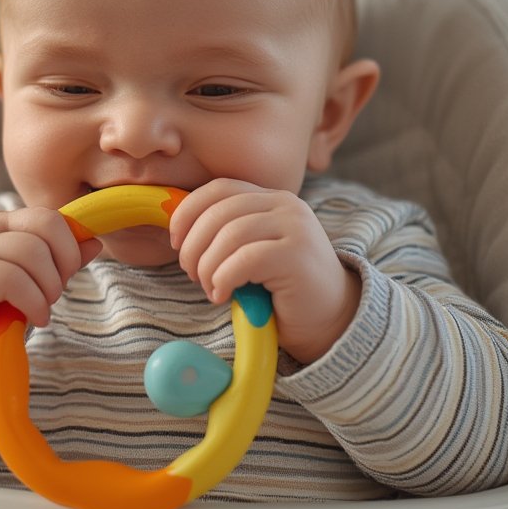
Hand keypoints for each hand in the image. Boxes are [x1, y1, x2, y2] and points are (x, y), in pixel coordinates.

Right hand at [0, 208, 101, 386]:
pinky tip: (34, 318)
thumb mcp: (31, 279)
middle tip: (56, 292)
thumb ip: (59, 260)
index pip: (51, 217)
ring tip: (42, 308)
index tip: (67, 274)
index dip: (70, 245)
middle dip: (63, 263)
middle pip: (46, 227)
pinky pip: (13, 279)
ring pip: (32, 252)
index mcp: (6, 223)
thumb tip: (95, 242)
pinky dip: (33, 302)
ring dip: (48, 287)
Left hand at [169, 179, 360, 364]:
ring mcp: (295, 227)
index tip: (175, 242)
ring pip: (230, 235)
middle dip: (193, 245)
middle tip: (191, 273)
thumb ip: (226, 235)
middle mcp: (286, 205)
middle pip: (219, 212)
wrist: (331, 319)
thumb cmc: (282, 290)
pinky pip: (244, 259)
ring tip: (209, 287)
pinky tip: (222, 295)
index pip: (219, 188)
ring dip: (207, 265)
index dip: (188, 212)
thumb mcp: (251, 251)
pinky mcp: (297, 254)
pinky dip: (223, 277)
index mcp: (272, 198)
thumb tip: (178, 232)